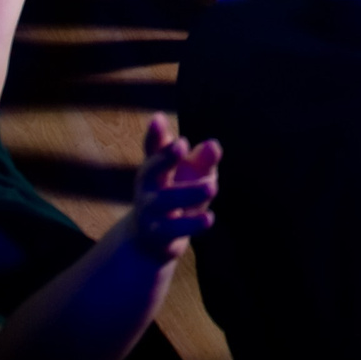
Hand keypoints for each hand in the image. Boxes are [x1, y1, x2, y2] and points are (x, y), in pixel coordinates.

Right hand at [125, 114, 219, 264]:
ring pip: (166, 201)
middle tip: (181, 144)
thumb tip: (213, 145)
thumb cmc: (176, 195)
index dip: (155, 134)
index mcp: (155, 167)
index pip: (153, 147)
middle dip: (164, 157)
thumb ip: (202, 160)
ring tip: (212, 186)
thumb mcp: (192, 175)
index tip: (158, 119)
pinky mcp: (158, 234)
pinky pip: (173, 229)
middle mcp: (147, 186)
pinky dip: (191, 224)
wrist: (151, 240)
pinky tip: (209, 218)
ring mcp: (150, 211)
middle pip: (150, 170)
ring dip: (189, 193)